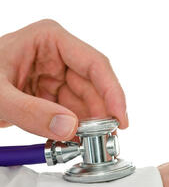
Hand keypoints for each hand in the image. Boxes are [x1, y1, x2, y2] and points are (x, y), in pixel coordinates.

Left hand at [0, 19, 127, 139]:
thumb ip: (31, 112)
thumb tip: (70, 128)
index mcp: (50, 40)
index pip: (95, 64)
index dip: (113, 92)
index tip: (120, 119)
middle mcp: (59, 56)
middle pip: (95, 88)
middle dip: (99, 116)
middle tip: (102, 142)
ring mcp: (56, 76)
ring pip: (86, 105)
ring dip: (87, 128)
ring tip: (84, 147)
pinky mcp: (51, 96)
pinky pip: (71, 115)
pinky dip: (73, 132)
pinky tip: (70, 144)